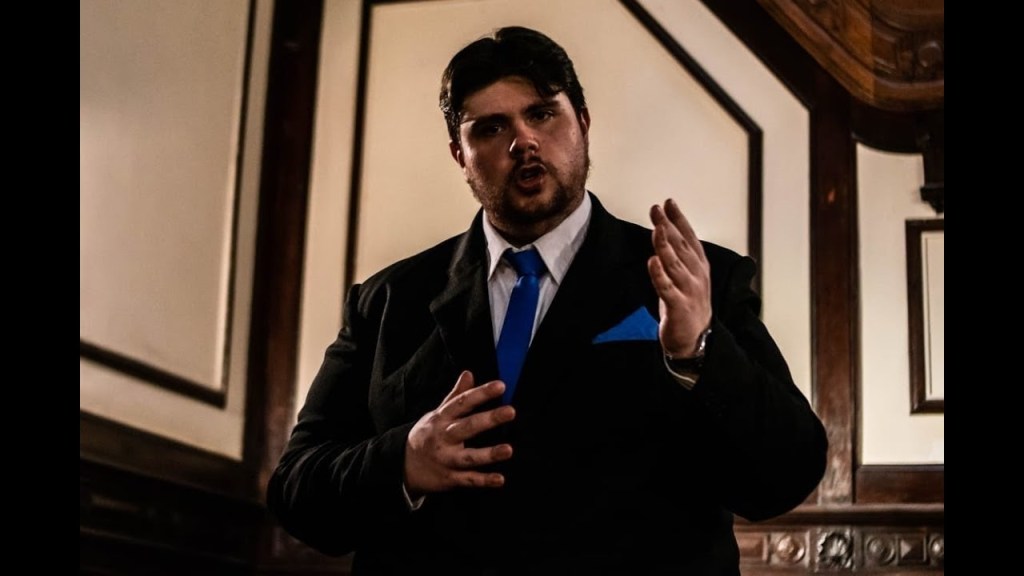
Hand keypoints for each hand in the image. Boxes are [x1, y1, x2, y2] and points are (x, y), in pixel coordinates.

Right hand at [404, 371, 514, 496]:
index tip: (501, 386)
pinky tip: (500, 479)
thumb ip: (456, 396)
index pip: (462, 403)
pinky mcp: (450, 478)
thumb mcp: (438, 413)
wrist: (405, 466)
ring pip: (469, 457)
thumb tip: (469, 373)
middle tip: (511, 411)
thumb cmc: (428, 434)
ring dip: (488, 454)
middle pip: (467, 427)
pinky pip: (468, 480)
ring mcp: (446, 460)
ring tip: (509, 449)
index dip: (481, 393)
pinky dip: (484, 481)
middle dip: (488, 419)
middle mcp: (443, 438)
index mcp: (441, 419)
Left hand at [648, 198, 711, 356]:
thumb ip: (678, 256)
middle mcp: (696, 275)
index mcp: (699, 267)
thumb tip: (664, 231)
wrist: (696, 339)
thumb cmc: (687, 304)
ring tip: (656, 229)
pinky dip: (659, 274)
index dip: (679, 219)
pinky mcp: (678, 307)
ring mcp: (689, 291)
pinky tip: (651, 261)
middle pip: (681, 246)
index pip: (689, 237)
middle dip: (669, 226)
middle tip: (657, 209)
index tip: (669, 202)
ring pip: (675, 264)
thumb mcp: (686, 276)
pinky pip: (667, 288)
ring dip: (665, 246)